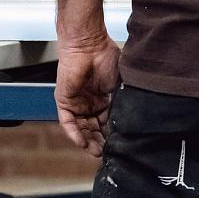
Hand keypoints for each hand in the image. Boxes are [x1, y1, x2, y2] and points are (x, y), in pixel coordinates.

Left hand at [54, 34, 120, 157]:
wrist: (88, 43)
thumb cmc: (105, 55)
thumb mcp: (121, 82)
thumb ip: (124, 98)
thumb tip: (135, 114)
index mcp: (103, 98)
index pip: (107, 122)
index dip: (113, 133)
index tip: (120, 143)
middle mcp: (89, 103)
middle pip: (94, 128)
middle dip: (101, 142)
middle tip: (108, 153)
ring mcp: (76, 103)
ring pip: (81, 128)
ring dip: (88, 141)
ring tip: (97, 153)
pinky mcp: (64, 101)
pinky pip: (68, 122)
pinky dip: (75, 133)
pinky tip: (82, 143)